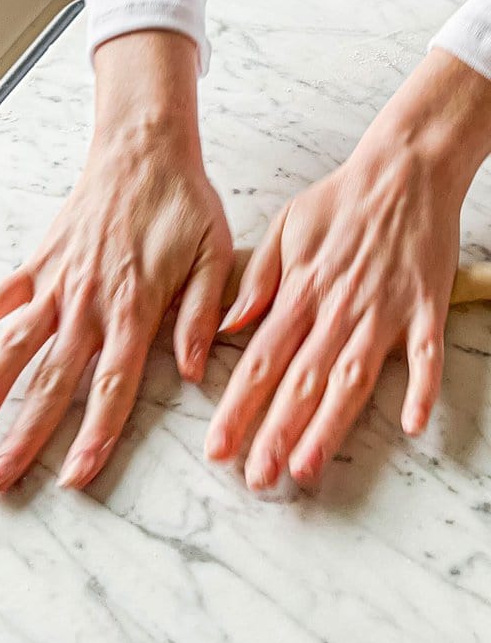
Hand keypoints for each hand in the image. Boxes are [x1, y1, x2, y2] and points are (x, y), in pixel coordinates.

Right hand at [0, 31, 231, 491]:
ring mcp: (57, 285)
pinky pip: (2, 298)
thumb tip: (191, 369)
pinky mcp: (39, 263)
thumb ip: (200, 314)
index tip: (73, 478)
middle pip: (50, 384)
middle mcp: (87, 304)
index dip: (91, 438)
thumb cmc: (184, 201)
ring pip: (15, 349)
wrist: (145, 142)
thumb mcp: (215, 255)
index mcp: (132, 310)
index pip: (110, 389)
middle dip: (23, 438)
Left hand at [207, 50, 490, 489]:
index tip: (218, 449)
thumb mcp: (284, 227)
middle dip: (275, 433)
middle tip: (257, 478)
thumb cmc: (342, 200)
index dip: (237, 408)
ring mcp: (383, 311)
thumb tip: (227, 326)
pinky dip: (422, 386)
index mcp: (299, 293)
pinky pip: (425, 353)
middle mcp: (336, 309)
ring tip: (306, 467)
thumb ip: (256, 281)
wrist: (406, 164)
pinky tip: (415, 424)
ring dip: (329, 425)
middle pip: (300, 381)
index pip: (259, 362)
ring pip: (351, 377)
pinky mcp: (425, 308)